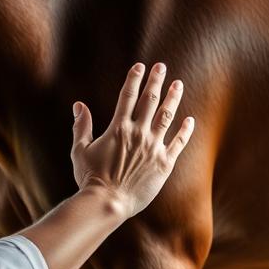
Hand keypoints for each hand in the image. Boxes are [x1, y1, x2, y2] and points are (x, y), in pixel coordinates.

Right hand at [70, 62, 193, 219]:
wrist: (108, 202)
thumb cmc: (91, 178)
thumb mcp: (80, 150)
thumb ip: (81, 126)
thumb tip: (78, 105)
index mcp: (118, 128)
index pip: (128, 95)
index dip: (135, 78)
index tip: (140, 66)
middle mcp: (138, 133)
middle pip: (150, 100)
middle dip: (156, 81)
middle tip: (162, 67)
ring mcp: (153, 147)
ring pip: (167, 117)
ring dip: (173, 98)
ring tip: (178, 85)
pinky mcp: (164, 163)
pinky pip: (178, 143)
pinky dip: (185, 130)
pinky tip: (190, 120)